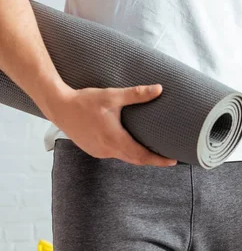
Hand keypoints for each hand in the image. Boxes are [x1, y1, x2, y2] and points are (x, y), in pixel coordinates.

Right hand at [44, 84, 176, 166]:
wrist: (58, 106)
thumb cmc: (84, 101)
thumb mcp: (112, 96)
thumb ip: (136, 94)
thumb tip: (159, 89)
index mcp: (114, 139)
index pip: (142, 156)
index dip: (158, 160)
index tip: (173, 161)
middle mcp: (107, 150)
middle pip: (136, 160)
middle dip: (153, 160)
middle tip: (169, 158)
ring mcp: (99, 152)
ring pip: (124, 158)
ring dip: (139, 157)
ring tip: (154, 152)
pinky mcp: (93, 150)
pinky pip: (114, 154)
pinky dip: (126, 153)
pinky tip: (131, 146)